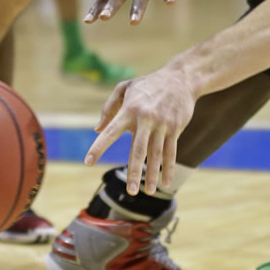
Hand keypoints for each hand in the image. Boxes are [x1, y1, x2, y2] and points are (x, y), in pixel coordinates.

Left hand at [85, 62, 195, 193]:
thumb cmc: (149, 84)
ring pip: (156, 154)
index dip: (99, 147)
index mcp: (129, 109)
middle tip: (130, 191)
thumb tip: (97, 129)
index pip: (111, 131)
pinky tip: (166, 183)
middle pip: (138, 149)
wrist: (181, 77)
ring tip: (147, 192)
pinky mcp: (175, 128)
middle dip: (134, 171)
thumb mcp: (125, 87)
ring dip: (152, 174)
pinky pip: (172, 151)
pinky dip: (168, 168)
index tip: (88, 162)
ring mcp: (162, 124)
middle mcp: (145, 118)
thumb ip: (109, 107)